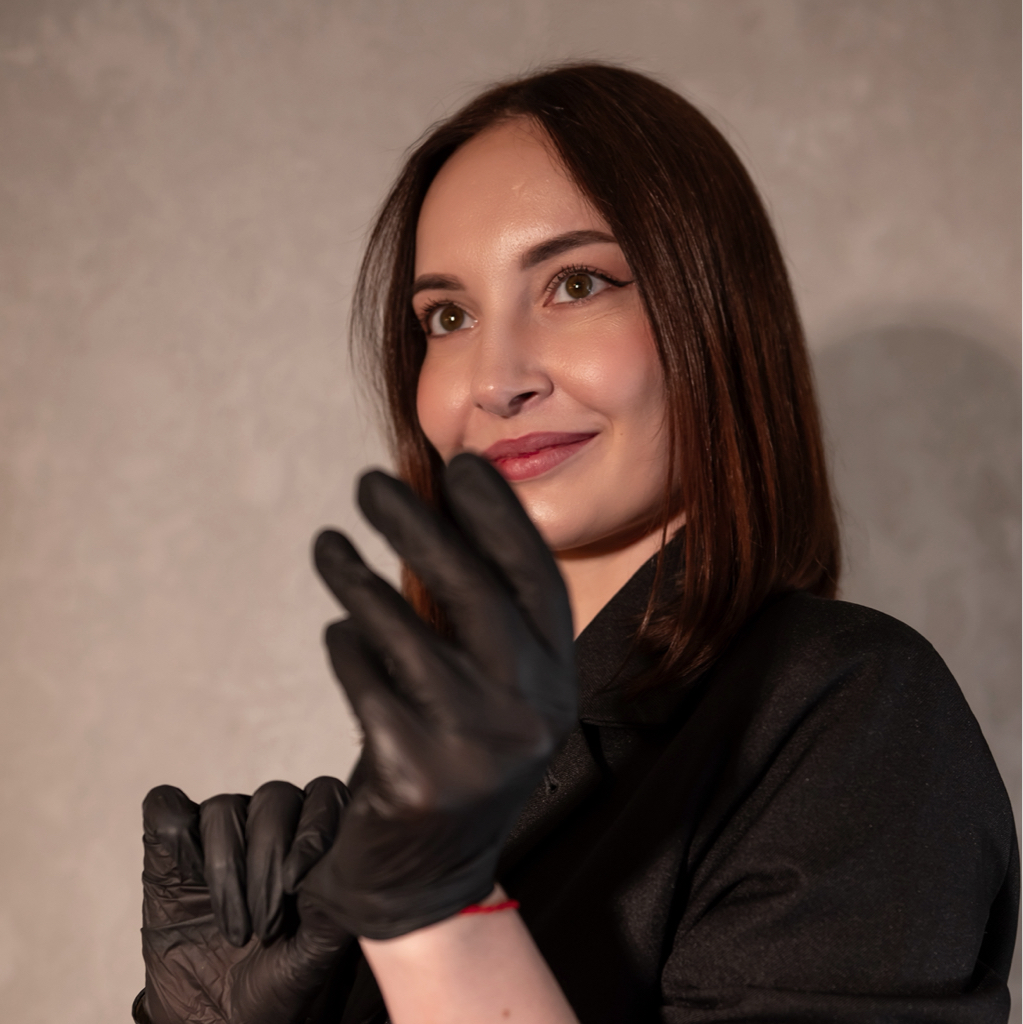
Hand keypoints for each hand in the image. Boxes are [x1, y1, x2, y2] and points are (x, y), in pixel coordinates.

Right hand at [138, 777, 354, 1023]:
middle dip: (267, 862)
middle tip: (267, 928)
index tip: (297, 884)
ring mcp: (220, 835)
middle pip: (274, 799)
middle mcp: (272, 824)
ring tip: (236, 932)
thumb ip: (332, 903)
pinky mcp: (171, 851)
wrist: (219, 1022)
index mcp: (316, 837)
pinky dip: (173, 828)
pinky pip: (167, 809)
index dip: (314, 829)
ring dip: (226, 868)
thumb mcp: (315, 952)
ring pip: (224, 809)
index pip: (325, 796)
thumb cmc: (278, 982)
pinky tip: (185, 875)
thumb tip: (342, 861)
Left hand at [302, 452, 576, 939]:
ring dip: (359, 581)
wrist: (432, 877)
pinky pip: (366, 684)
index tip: (460, 465)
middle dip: (419, 526)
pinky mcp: (416, 778)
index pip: (535, 579)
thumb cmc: (458, 754)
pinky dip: (346, 648)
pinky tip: (338, 631)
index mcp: (556, 681)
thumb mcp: (494, 690)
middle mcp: (530, 711)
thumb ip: (480, 619)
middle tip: (368, 483)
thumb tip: (435, 513)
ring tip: (328, 545)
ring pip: (407, 635)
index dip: (499, 516)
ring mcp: (476, 750)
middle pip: (475, 594)